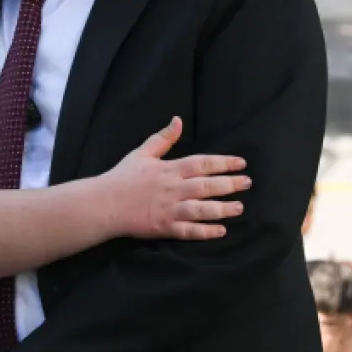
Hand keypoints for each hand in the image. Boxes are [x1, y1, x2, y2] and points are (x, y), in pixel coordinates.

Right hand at [102, 116, 249, 240]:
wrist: (104, 203)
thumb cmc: (122, 177)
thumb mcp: (142, 153)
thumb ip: (163, 138)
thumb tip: (178, 120)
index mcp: (169, 169)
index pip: (202, 163)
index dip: (223, 163)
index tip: (241, 163)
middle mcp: (172, 189)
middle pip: (206, 185)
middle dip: (230, 184)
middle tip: (247, 183)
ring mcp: (169, 209)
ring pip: (202, 209)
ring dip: (222, 208)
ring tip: (239, 208)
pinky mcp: (164, 227)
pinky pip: (189, 230)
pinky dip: (205, 231)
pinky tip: (220, 230)